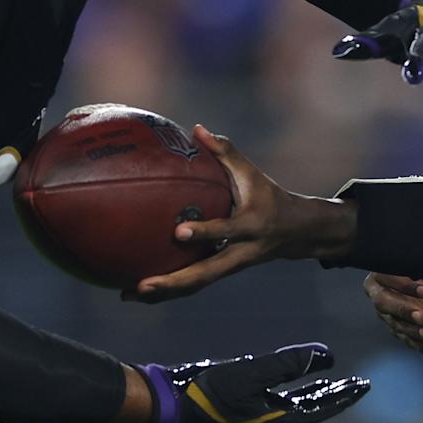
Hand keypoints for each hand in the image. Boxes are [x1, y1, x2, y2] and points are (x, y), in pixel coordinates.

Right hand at [117, 342, 369, 422]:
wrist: (168, 400)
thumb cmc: (208, 390)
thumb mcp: (251, 374)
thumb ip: (287, 364)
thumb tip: (325, 356)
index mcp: (272, 419)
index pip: (318, 410)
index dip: (341, 398)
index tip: (363, 387)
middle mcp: (265, 418)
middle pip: (309, 407)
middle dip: (333, 395)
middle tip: (356, 384)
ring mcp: (250, 412)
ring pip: (293, 400)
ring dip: (313, 389)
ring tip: (330, 378)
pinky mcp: (237, 401)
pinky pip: (274, 392)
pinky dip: (289, 383)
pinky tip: (289, 372)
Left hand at [131, 126, 349, 301]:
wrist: (296, 233)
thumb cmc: (268, 196)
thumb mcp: (253, 174)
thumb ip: (226, 153)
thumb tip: (197, 129)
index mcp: (251, 226)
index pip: (227, 231)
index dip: (205, 233)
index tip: (179, 232)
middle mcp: (241, 253)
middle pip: (206, 273)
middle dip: (174, 282)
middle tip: (142, 285)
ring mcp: (231, 267)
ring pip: (196, 285)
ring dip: (164, 293)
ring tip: (126, 294)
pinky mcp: (222, 272)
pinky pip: (194, 283)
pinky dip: (168, 289)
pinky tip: (136, 289)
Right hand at [364, 273, 422, 355]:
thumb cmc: (421, 270)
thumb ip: (422, 264)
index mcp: (380, 274)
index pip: (388, 279)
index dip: (407, 286)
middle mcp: (378, 294)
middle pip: (385, 304)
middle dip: (404, 311)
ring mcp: (387, 315)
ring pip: (397, 325)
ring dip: (414, 332)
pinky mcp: (398, 330)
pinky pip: (407, 340)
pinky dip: (421, 345)